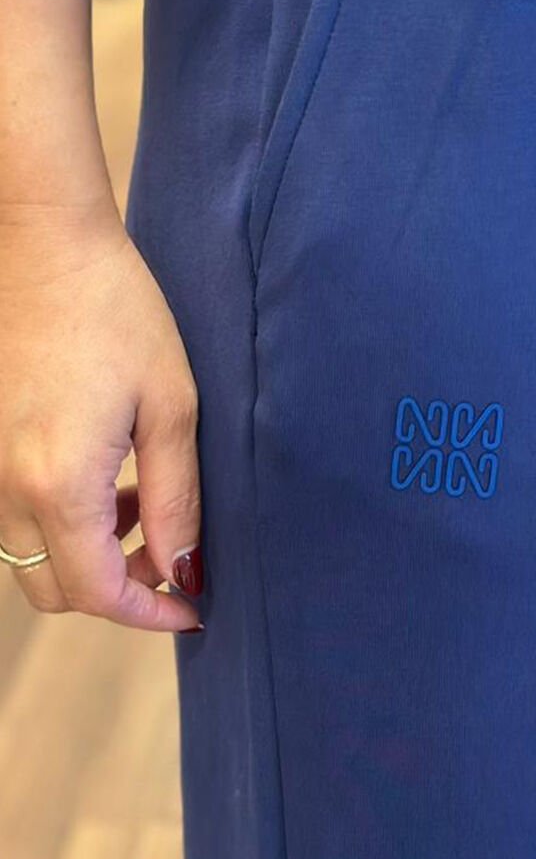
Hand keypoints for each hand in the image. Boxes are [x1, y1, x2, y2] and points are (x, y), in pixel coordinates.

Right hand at [0, 198, 202, 630]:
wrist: (39, 244)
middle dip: (117, 591)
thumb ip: (176, 499)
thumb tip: (184, 570)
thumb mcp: (171, 407)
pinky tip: (99, 477)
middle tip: (170, 555)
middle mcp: (2, 486)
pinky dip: (54, 522)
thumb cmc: (116, 312)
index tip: (194, 607)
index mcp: (57, 482)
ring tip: (139, 503)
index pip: (99, 593)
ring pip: (26, 557)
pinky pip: (8, 518)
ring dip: (84, 555)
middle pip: (53, 589)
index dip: (151, 614)